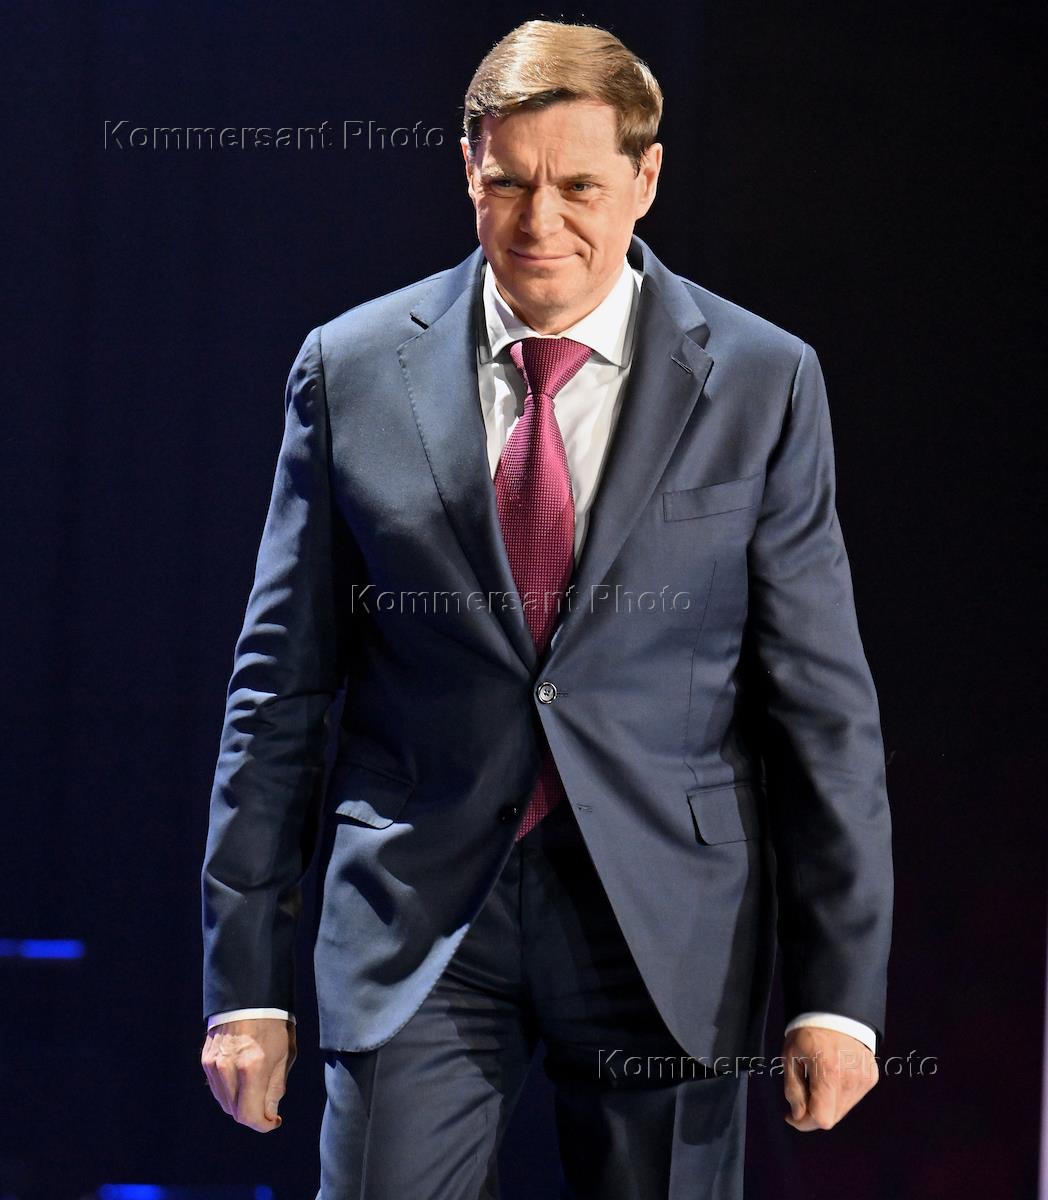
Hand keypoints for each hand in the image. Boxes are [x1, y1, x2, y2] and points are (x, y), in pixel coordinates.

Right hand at [201, 1017, 296, 1131]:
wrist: (248, 997)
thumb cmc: (272, 1023)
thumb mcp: (285, 1053)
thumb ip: (275, 1087)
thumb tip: (269, 1114)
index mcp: (252, 1067)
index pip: (250, 1115)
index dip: (263, 1125)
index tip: (273, 1121)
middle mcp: (229, 1069)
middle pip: (236, 1113)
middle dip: (253, 1114)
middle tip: (267, 1107)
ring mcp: (214, 1066)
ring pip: (225, 1103)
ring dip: (240, 1105)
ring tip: (256, 1091)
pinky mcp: (206, 1061)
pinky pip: (217, 1088)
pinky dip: (230, 1092)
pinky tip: (242, 1081)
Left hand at [782, 1026, 877, 1130]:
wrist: (835, 1012)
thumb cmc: (807, 1032)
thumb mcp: (790, 1057)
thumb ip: (793, 1090)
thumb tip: (798, 1117)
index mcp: (828, 1072)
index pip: (822, 1118)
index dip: (805, 1123)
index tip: (792, 1116)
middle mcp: (851, 1079)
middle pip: (832, 1117)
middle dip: (813, 1113)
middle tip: (801, 1096)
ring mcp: (864, 1079)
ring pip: (842, 1109)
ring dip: (826, 1104)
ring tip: (817, 1081)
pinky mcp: (871, 1077)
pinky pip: (852, 1098)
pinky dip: (839, 1095)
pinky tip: (831, 1076)